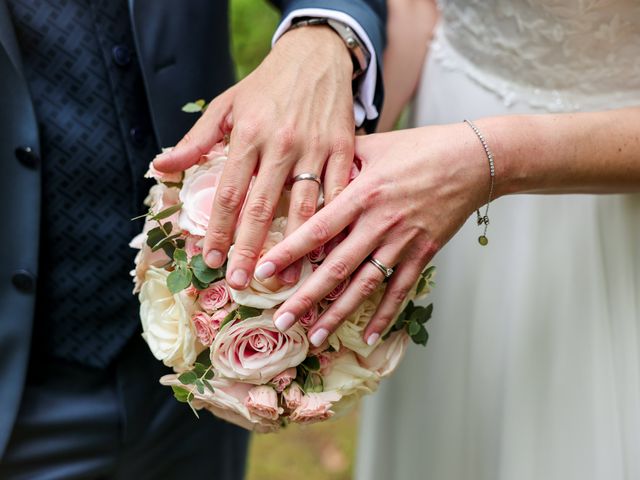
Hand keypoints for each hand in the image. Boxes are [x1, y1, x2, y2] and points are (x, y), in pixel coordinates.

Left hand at [153, 25, 354, 288]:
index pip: (228, 193)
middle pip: (261, 207)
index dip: (218, 230)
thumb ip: (196, 140)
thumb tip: (161, 166)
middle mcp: (281, 144)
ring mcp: (315, 148)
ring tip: (285, 280)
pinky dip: (331, 224)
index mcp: (247, 135)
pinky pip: (337, 194)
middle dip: (249, 249)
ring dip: (293, 248)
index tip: (212, 260)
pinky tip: (325, 250)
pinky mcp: (344, 149)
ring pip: (303, 207)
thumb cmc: (267, 84)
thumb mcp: (226, 104)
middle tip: (241, 282)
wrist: (316, 56)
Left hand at [254, 124, 490, 345]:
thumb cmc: (422, 147)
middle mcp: (380, 222)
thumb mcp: (376, 144)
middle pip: (337, 267)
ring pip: (365, 285)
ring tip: (314, 338)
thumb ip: (341, 161)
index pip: (318, 229)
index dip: (288, 252)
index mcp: (363, 193)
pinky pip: (401, 289)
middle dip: (306, 297)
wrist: (475, 160)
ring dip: (339, 314)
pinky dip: (385, 314)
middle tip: (280, 321)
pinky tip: (368, 335)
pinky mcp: (424, 253)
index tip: (263, 272)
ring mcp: (403, 242)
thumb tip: (311, 169)